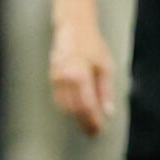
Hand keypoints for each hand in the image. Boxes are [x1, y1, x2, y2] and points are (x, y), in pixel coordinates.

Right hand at [49, 17, 116, 136]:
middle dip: (84, 122)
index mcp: (80, 75)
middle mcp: (65, 78)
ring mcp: (56, 78)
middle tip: (93, 132)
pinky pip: (59, 98)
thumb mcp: (105, 66)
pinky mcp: (51, 77)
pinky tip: (76, 112)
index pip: (86, 105)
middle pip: (74, 109)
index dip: (93, 121)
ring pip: (64, 106)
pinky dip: (68, 108)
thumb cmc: (92, 44)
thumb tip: (107, 111)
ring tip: (87, 124)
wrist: (73, 27)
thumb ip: (106, 90)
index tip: (99, 130)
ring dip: (75, 117)